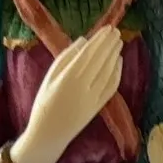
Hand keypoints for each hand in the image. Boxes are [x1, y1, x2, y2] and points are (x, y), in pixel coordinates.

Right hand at [9, 25, 123, 162]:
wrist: (49, 134)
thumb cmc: (44, 104)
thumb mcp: (49, 77)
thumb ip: (66, 58)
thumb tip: (83, 41)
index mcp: (69, 77)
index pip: (90, 53)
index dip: (100, 40)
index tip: (107, 28)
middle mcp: (84, 86)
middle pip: (101, 60)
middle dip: (110, 45)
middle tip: (116, 31)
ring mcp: (94, 97)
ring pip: (109, 72)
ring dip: (115, 56)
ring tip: (119, 43)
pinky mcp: (99, 106)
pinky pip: (111, 87)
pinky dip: (117, 73)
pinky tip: (118, 63)